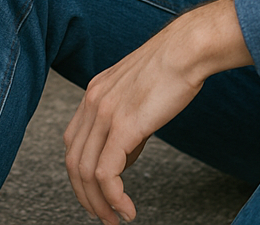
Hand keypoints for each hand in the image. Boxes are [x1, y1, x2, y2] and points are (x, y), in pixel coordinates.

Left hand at [63, 0, 249, 223]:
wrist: (186, 50)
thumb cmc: (171, 70)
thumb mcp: (136, 97)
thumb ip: (123, 125)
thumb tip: (122, 159)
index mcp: (94, 93)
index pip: (72, 143)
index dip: (80, 175)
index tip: (96, 195)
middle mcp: (93, 101)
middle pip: (73, 161)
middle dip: (85, 196)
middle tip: (104, 217)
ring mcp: (105, 113)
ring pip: (86, 171)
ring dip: (99, 203)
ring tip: (116, 218)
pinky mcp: (123, 125)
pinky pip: (106, 173)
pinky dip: (114, 198)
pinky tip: (128, 209)